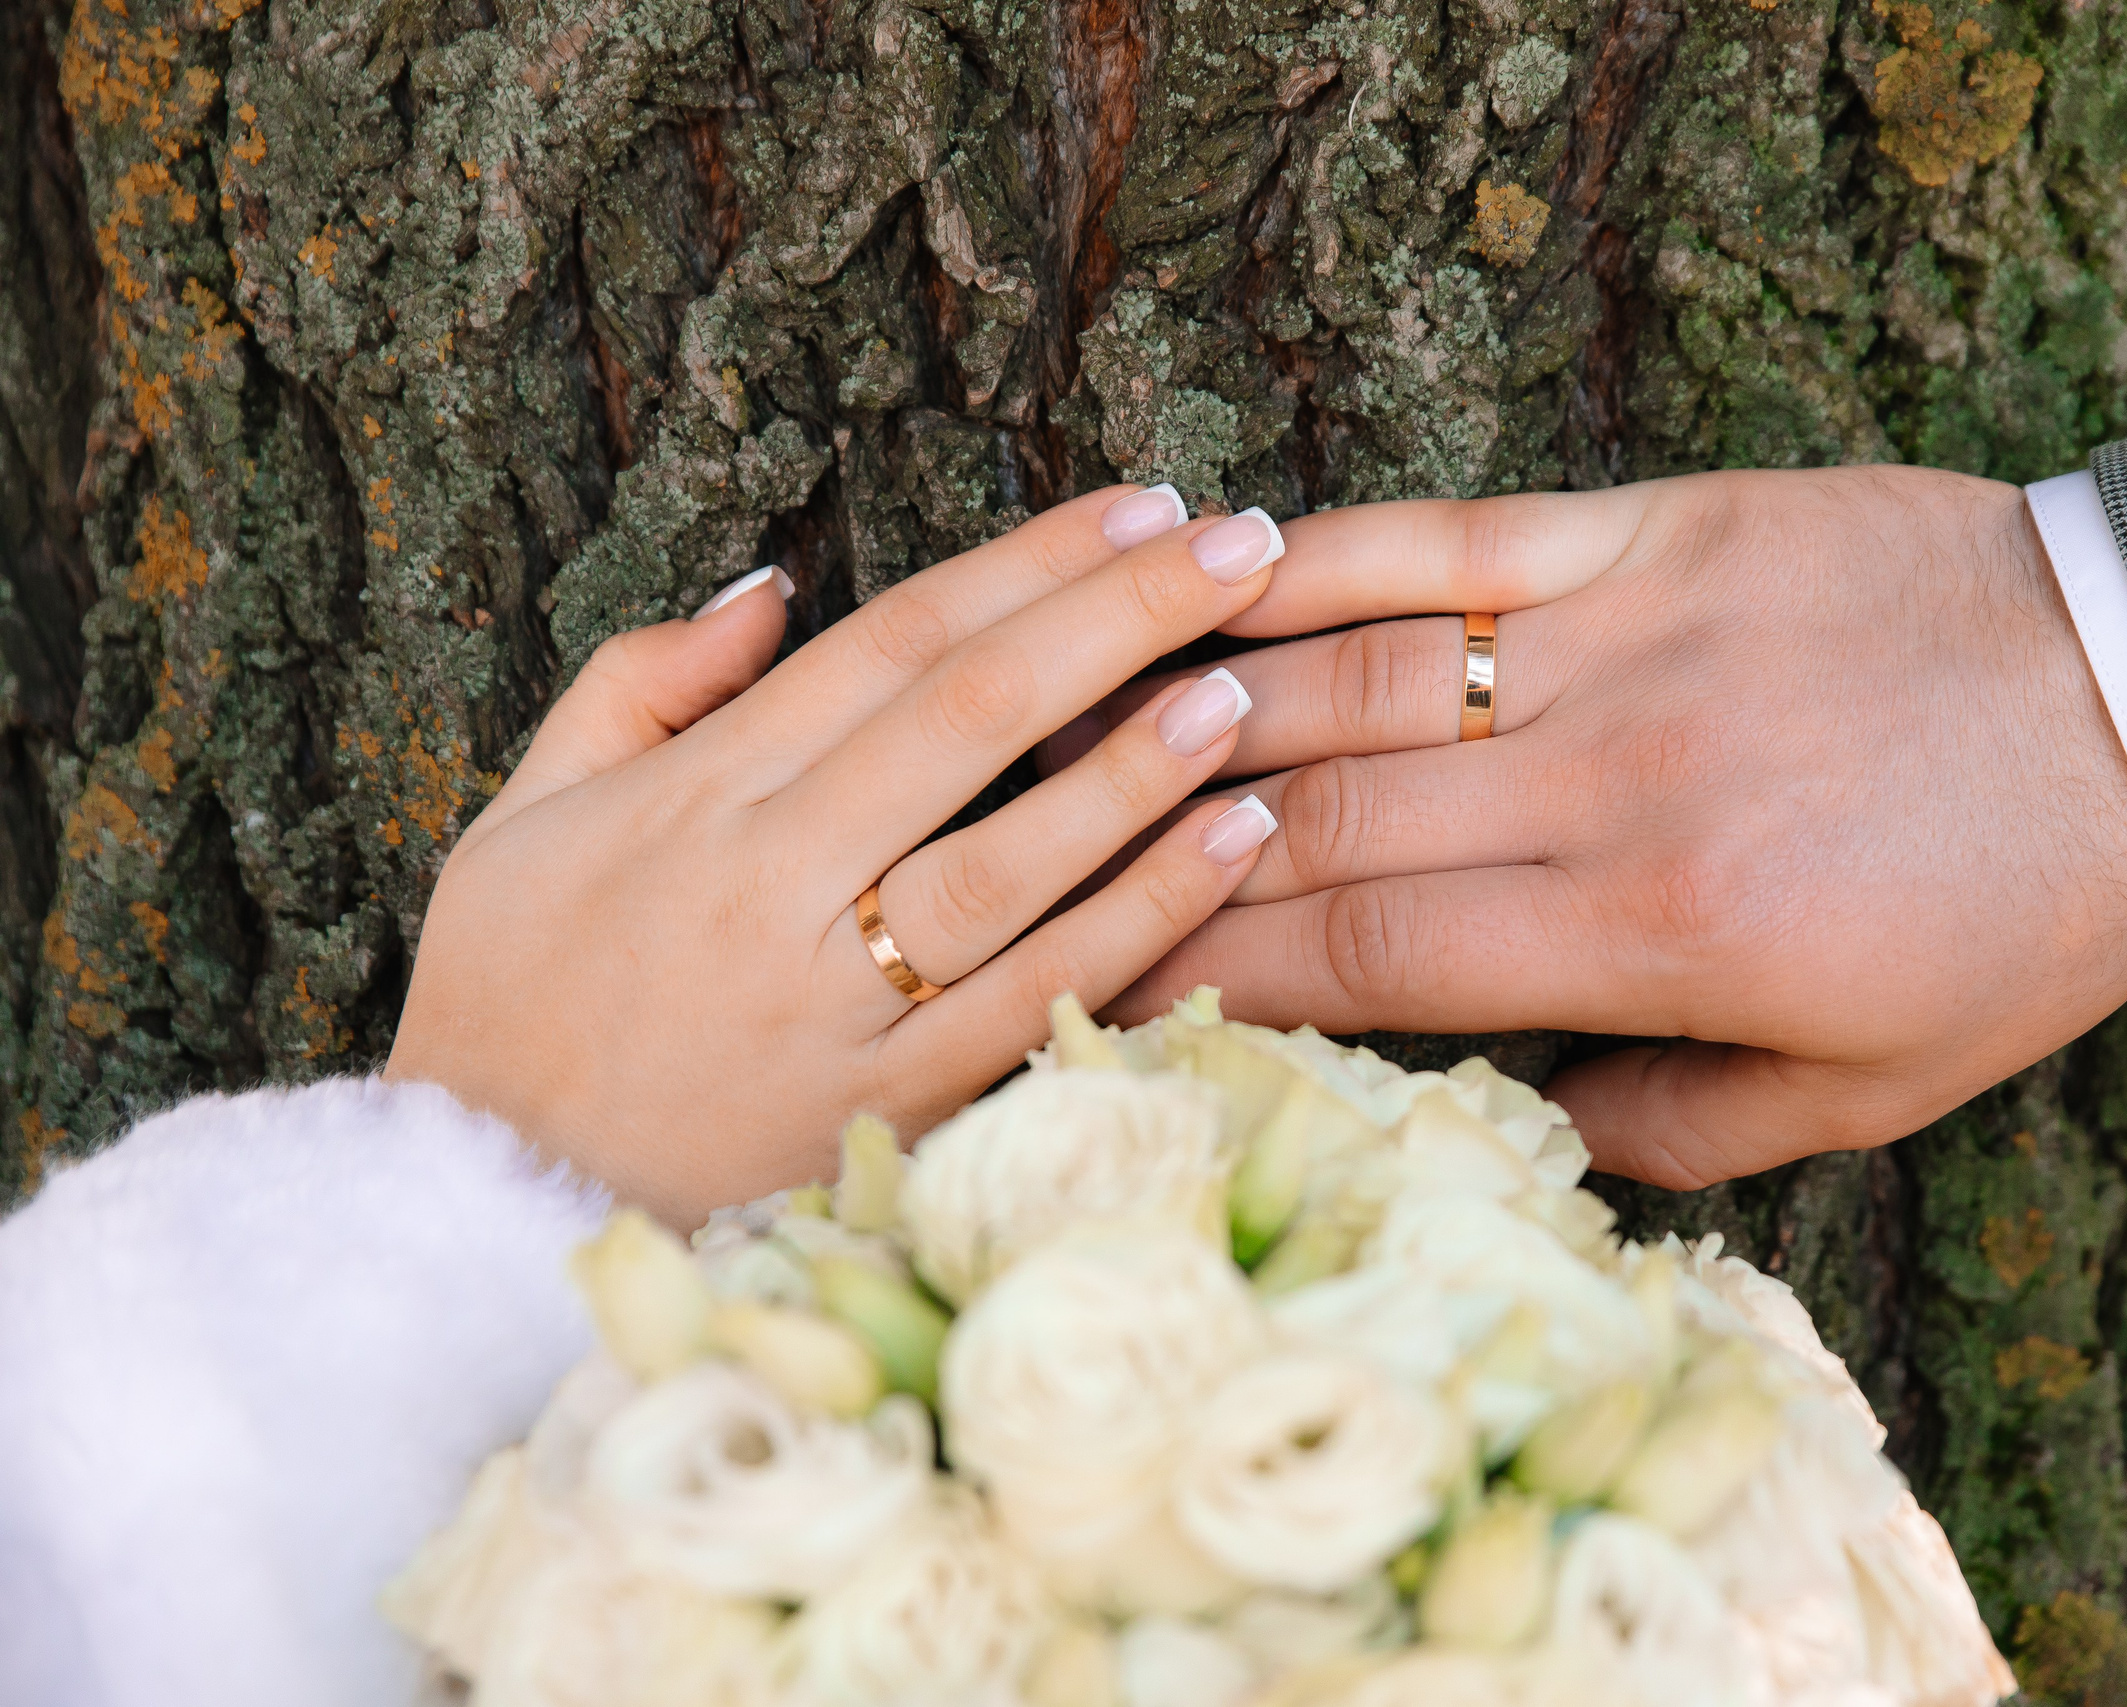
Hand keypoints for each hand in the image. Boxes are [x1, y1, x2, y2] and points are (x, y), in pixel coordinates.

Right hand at [388, 488, 1287, 1223]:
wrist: (480, 1208)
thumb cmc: (506, 1000)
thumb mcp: (521, 814)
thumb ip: (639, 686)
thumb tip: (770, 588)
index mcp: (700, 795)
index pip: (892, 642)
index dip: (1026, 565)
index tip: (1135, 508)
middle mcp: (776, 884)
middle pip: (970, 717)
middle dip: (1118, 617)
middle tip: (1239, 544)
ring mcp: (838, 1003)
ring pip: (1011, 859)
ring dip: (1137, 766)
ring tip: (1246, 683)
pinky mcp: (890, 1107)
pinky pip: (1033, 1001)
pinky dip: (1141, 922)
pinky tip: (1230, 847)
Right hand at [1080, 467, 2126, 1187]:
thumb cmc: (2013, 912)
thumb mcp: (1872, 1089)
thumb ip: (1678, 1128)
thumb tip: (1518, 1124)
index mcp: (1654, 934)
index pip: (1368, 956)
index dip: (1217, 976)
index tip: (1106, 986)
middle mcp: (1608, 783)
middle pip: (1321, 820)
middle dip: (1165, 858)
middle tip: (1045, 873)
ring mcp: (1622, 639)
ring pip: (1349, 676)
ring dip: (1195, 703)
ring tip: (1072, 730)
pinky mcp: (1653, 530)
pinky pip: (1446, 539)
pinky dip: (1315, 559)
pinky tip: (1207, 573)